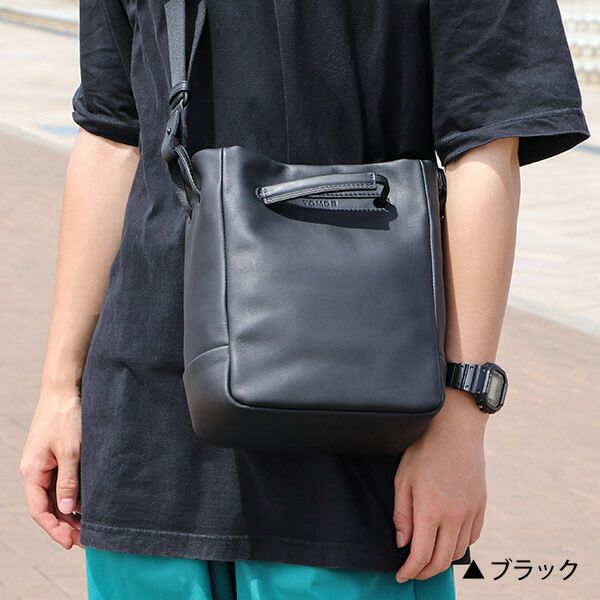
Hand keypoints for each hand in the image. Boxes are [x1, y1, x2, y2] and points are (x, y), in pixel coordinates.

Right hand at [19, 386, 82, 548]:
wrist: (65, 388)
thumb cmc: (66, 416)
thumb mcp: (71, 451)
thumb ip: (68, 481)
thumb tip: (68, 510)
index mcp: (32, 472)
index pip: (40, 510)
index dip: (55, 528)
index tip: (70, 542)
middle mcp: (36, 470)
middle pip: (48, 505)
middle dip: (65, 524)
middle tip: (84, 539)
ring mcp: (46, 463)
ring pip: (56, 495)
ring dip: (71, 510)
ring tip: (88, 525)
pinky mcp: (56, 455)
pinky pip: (62, 481)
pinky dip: (74, 494)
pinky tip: (88, 503)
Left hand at [393, 387, 487, 581]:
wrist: (456, 428)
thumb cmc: (424, 449)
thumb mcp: (403, 478)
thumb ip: (402, 514)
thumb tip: (402, 543)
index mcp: (430, 510)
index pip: (421, 556)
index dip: (410, 571)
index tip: (401, 576)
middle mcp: (454, 516)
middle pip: (442, 560)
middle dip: (425, 572)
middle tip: (413, 572)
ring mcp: (470, 511)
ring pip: (459, 551)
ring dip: (443, 560)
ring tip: (429, 558)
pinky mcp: (481, 504)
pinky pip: (473, 536)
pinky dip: (460, 545)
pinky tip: (450, 541)